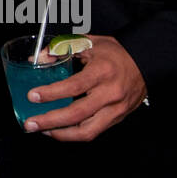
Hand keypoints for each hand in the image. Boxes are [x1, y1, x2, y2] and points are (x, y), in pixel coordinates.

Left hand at [22, 35, 146, 140]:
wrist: (146, 63)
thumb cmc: (116, 52)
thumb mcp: (88, 43)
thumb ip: (61, 49)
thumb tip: (37, 58)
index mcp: (103, 72)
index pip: (74, 86)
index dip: (51, 93)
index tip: (32, 96)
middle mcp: (110, 93)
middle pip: (77, 114)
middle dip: (50, 121)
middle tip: (30, 123)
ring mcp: (116, 109)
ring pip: (86, 131)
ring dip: (61, 134)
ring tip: (42, 130)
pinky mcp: (117, 119)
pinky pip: (93, 132)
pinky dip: (73, 134)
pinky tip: (59, 130)